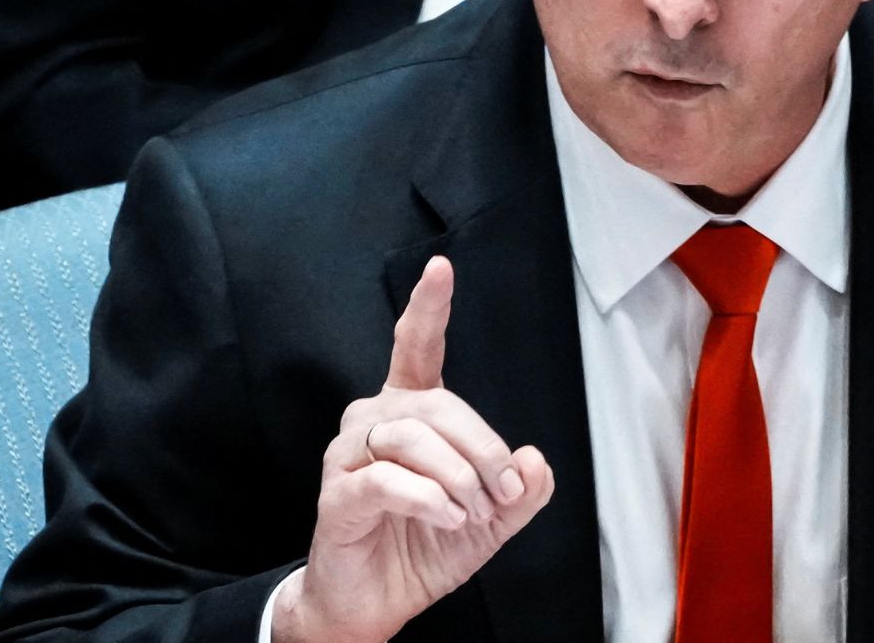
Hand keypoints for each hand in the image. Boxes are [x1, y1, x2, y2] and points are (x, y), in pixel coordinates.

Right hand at [272, 257, 555, 642]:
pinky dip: (428, 498)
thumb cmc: (427, 548)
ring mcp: (348, 457)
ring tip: (472, 513)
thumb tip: (536, 460)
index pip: (416, 347)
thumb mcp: (492, 519)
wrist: (378, 604)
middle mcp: (374, 422)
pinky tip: (448, 518)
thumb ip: (522, 490)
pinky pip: (386, 480)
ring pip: (412, 439)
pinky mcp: (337, 496)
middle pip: (437, 406)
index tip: (441, 268)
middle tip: (503, 491)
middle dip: (483, 448)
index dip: (428, 307)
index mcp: (410, 413)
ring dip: (457, 477)